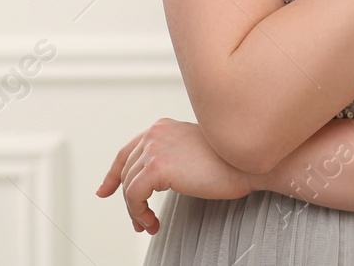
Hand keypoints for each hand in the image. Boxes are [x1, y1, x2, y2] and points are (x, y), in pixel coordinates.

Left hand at [96, 117, 257, 234]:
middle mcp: (155, 133)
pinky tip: (153, 223)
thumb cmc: (230, 161)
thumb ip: (171, 157)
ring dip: (136, 212)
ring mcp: (154, 148)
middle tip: (140, 222)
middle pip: (127, 172)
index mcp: (163, 127)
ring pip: (129, 187)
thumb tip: (151, 180)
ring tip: (150, 226)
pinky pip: (134, 197)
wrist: (248, 162)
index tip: (105, 190)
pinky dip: (139, 214)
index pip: (128, 151)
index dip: (113, 174)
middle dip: (129, 201)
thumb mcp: (192, 152)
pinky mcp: (157, 167)